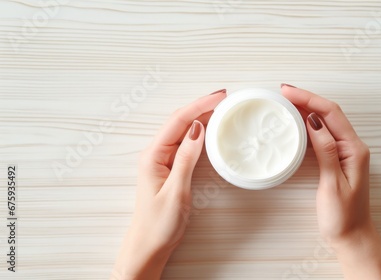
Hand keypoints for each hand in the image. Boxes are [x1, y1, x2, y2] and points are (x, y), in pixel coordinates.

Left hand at [111, 89, 226, 279]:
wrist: (149, 247)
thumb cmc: (158, 224)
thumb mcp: (176, 191)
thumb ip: (186, 158)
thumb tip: (197, 128)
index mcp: (153, 155)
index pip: (178, 121)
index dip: (199, 105)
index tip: (219, 96)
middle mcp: (155, 153)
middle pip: (180, 121)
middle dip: (201, 105)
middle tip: (225, 97)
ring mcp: (162, 160)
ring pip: (183, 130)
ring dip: (200, 116)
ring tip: (221, 107)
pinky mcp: (169, 168)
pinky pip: (184, 143)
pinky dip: (199, 132)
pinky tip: (209, 129)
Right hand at [281, 84, 380, 279]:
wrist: (352, 237)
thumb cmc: (343, 217)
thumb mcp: (332, 183)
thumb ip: (326, 150)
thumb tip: (314, 121)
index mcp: (354, 149)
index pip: (331, 114)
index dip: (309, 99)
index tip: (288, 92)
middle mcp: (352, 147)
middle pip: (329, 113)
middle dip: (307, 99)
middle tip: (282, 92)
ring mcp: (346, 152)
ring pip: (325, 122)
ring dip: (307, 109)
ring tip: (286, 102)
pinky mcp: (337, 159)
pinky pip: (323, 135)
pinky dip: (308, 125)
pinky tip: (296, 123)